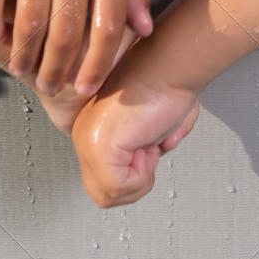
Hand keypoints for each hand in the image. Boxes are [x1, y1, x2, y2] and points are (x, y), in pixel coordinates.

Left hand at [72, 81, 199, 207]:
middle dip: (138, 178)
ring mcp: (88, 140)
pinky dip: (144, 172)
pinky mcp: (101, 145)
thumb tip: (147, 162)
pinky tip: (147, 139)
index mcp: (93, 130)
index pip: (107, 181)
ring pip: (111, 195)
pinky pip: (120, 187)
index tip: (149, 140)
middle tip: (149, 146)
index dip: (138, 170)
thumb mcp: (152, 128)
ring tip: (148, 140)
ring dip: (143, 174)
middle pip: (105, 194)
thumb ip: (142, 152)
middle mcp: (85, 135)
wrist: (174, 63)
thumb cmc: (170, 84)